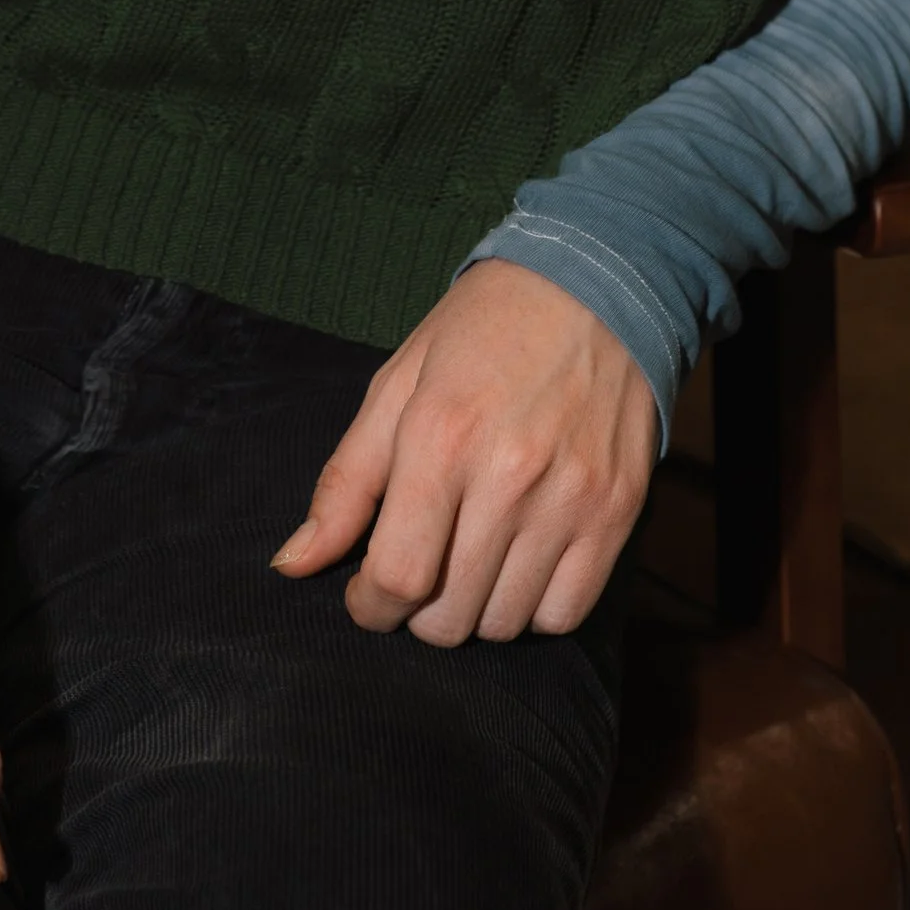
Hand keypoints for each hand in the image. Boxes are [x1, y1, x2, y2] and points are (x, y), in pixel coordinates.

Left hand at [272, 260, 656, 643]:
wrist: (596, 286)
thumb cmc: (482, 333)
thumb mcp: (397, 385)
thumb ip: (345, 481)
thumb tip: (291, 564)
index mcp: (440, 436)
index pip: (397, 577)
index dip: (369, 606)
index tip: (366, 594)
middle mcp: (509, 475)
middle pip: (447, 616)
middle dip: (416, 611)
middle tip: (420, 566)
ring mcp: (571, 498)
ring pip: (503, 623)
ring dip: (473, 610)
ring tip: (469, 560)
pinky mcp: (618, 512)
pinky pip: (565, 614)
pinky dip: (532, 610)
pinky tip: (519, 567)